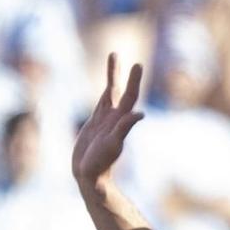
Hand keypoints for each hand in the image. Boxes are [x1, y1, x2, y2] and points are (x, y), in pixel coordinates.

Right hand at [71, 53, 144, 196]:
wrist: (90, 177)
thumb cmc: (101, 164)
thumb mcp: (113, 145)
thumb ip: (124, 128)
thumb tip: (139, 113)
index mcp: (120, 121)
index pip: (129, 96)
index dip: (133, 81)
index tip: (137, 64)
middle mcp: (114, 118)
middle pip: (120, 89)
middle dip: (119, 71)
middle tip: (118, 53)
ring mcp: (105, 121)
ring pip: (109, 93)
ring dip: (112, 76)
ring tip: (113, 56)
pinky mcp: (95, 125)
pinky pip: (101, 104)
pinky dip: (105, 94)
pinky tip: (107, 89)